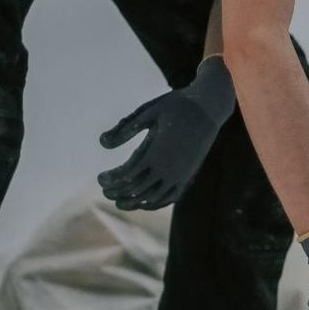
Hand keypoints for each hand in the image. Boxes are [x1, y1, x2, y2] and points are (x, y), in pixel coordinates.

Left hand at [97, 55, 234, 210]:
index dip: (111, 180)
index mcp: (156, 153)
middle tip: (105, 191)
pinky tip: (145, 202)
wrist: (208, 107)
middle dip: (118, 193)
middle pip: (138, 190)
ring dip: (135, 202)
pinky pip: (171, 197)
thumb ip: (125, 129)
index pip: (127, 175)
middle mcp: (169, 169)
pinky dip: (155, 203)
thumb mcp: (147, 112)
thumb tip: (101, 143)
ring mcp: (181, 175)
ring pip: (154, 198)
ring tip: (120, 202)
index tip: (100, 178)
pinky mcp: (189, 176)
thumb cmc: (176, 106)